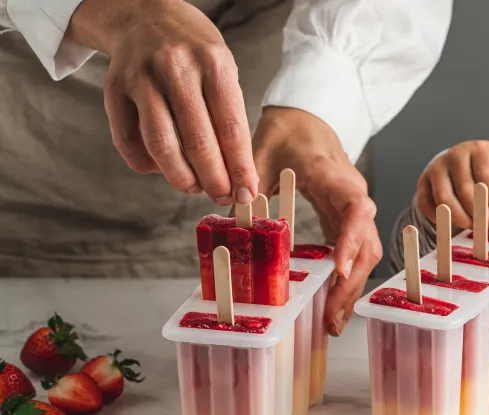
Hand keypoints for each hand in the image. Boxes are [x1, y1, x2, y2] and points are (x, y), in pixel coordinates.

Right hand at [68, 0, 257, 204]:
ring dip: (181, 177)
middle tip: (223, 197)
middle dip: (214, 179)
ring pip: (160, 145)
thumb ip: (229, 116)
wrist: (143, 14)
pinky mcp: (114, 89)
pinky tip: (163, 168)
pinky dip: (148, 164)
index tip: (248, 192)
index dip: (240, 167)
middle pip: (197, 141)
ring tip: (194, 187)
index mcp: (212, 63)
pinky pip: (128, 141)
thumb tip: (238, 174)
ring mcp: (141, 78)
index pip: (231, 128)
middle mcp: (175, 68)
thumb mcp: (223, 70)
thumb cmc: (193, 52)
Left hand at [253, 107, 380, 336]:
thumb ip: (247, 182)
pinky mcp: (345, 222)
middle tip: (331, 318)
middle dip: (350, 283)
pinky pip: (353, 254)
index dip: (350, 241)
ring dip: (351, 288)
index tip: (337, 270)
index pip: (356, 210)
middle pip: (366, 244)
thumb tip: (231, 218)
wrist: (307, 118)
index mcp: (334, 177)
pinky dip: (344, 280)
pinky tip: (330, 304)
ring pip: (365, 254)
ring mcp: (352, 212)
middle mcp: (353, 197)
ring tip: (333, 322)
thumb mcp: (260, 151)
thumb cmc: (287, 131)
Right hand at [416, 141, 488, 230]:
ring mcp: (437, 167)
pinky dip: (437, 218)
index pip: (486, 176)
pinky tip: (451, 224)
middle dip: (481, 214)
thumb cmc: (487, 171)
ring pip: (444, 199)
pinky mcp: (423, 180)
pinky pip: (426, 204)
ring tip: (475, 228)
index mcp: (479, 150)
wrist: (464, 161)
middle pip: (465, 190)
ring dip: (461, 219)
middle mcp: (455, 155)